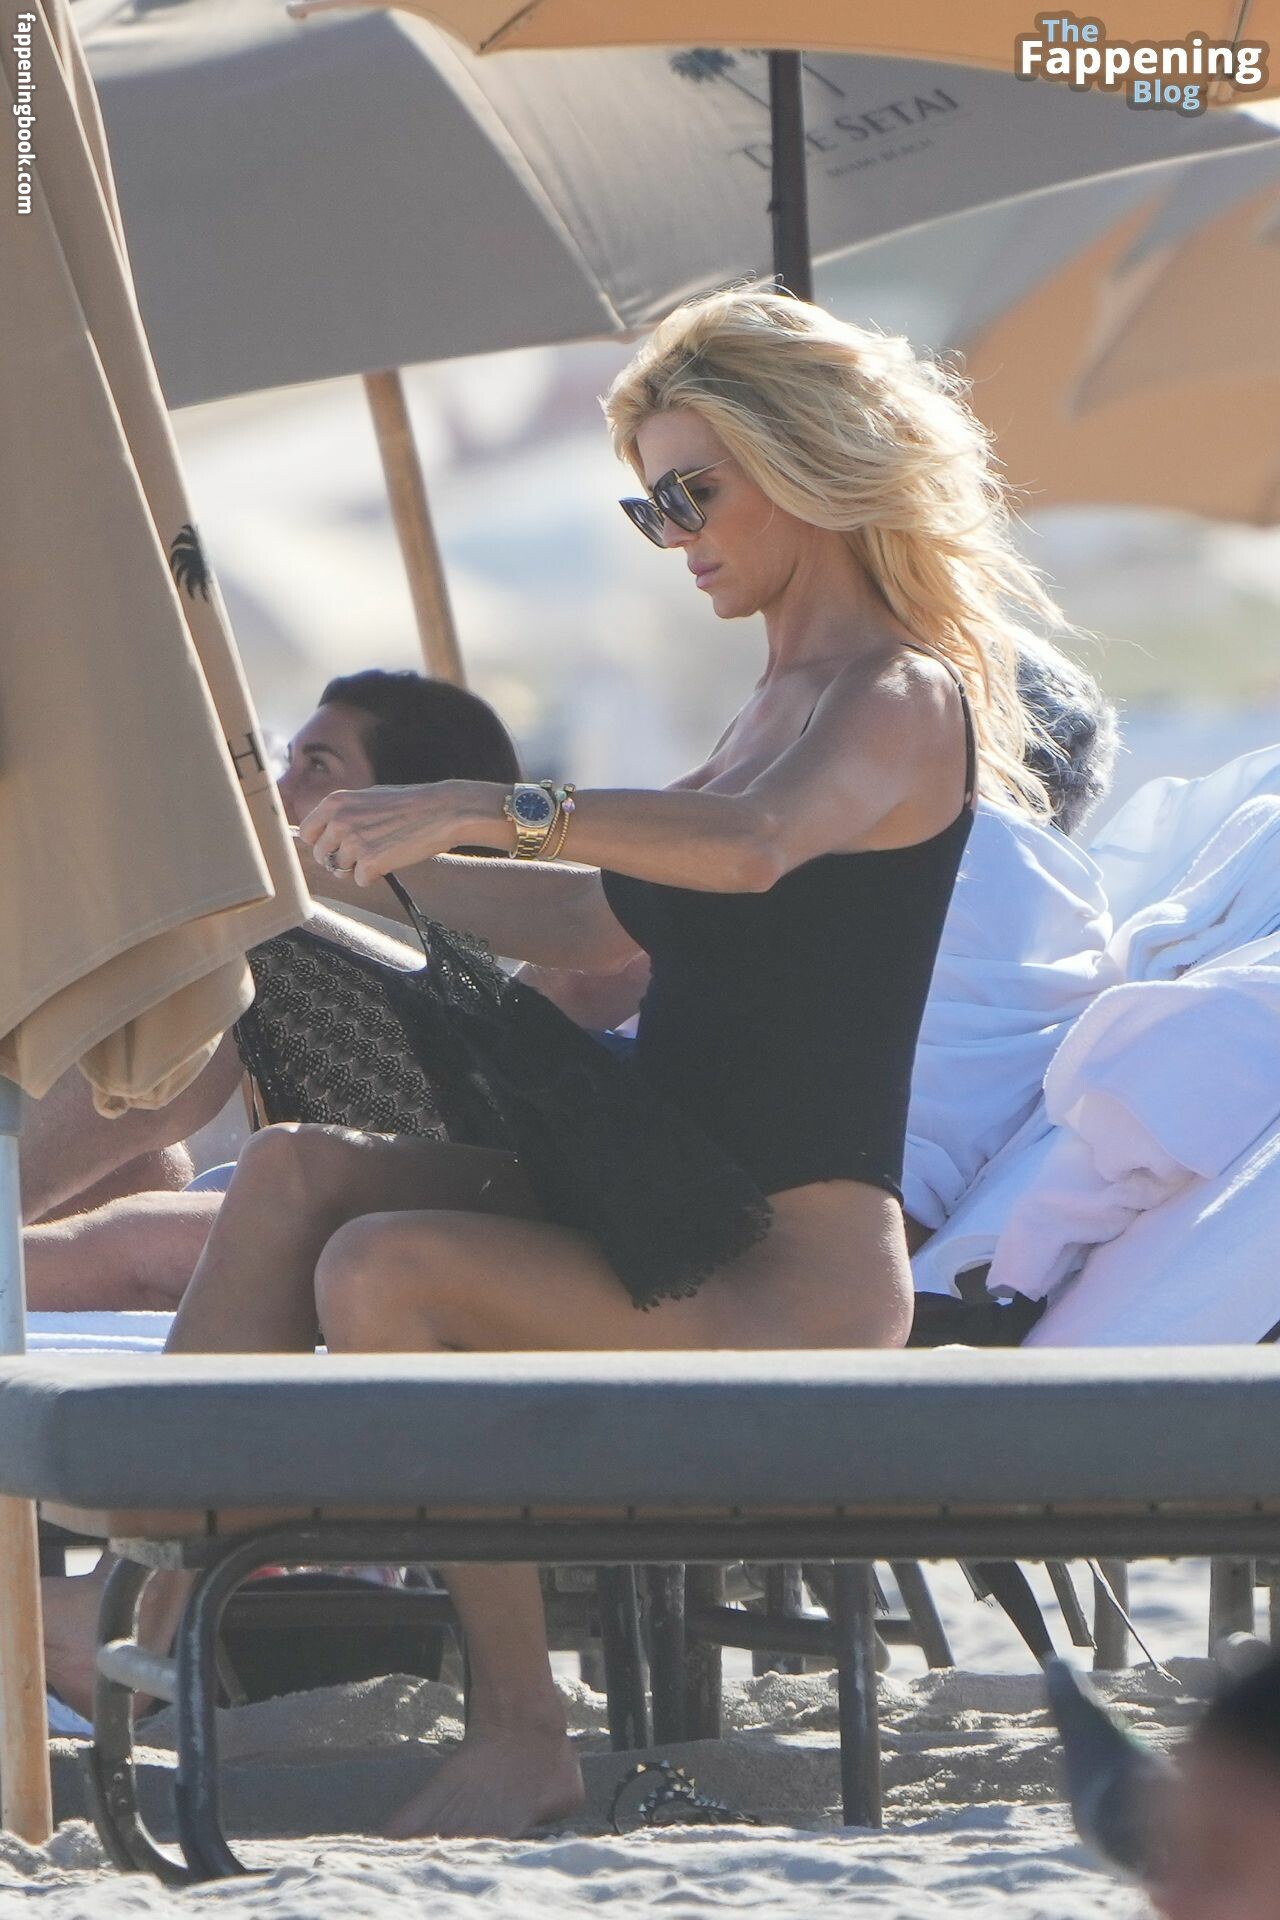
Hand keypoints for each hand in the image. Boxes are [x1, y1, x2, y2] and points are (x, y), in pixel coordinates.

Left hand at [298, 782, 476, 886]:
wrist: (441, 811)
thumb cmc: (409, 804)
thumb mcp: (367, 797)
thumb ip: (343, 812)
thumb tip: (323, 830)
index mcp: (335, 802)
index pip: (306, 833)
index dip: (322, 842)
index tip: (336, 846)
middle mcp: (339, 821)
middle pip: (322, 856)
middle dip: (339, 859)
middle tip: (364, 853)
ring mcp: (353, 843)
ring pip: (340, 870)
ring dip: (359, 867)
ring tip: (382, 852)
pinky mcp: (370, 863)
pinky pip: (360, 881)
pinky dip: (374, 877)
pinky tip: (391, 860)